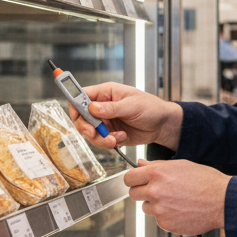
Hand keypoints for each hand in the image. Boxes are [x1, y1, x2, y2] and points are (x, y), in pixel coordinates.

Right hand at [68, 83, 183, 152]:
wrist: (162, 125)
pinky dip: (110, 143)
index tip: (76, 115)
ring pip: (90, 133)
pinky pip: (101, 141)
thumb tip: (92, 108)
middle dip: (87, 128)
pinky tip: (122, 138)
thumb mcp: (131, 105)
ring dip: (101, 139)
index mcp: (106, 93)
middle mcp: (102, 107)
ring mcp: (106, 121)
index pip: (81, 96)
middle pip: (81, 118)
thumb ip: (111, 108)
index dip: (75, 105)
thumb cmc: (151, 107)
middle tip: (94, 133)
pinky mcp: (111, 134)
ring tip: (115, 139)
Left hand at [124, 159, 228, 234]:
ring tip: (175, 201)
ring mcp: (160, 209)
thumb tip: (141, 164)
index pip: (129, 177)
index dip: (134, 179)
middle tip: (157, 192)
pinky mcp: (165, 223)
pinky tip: (180, 210)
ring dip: (155, 205)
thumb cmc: (206, 182)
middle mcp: (156, 191)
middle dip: (142, 192)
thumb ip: (157, 165)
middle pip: (133, 193)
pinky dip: (166, 216)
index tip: (137, 182)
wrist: (222, 201)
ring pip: (146, 207)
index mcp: (158, 173)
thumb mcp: (181, 165)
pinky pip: (158, 219)